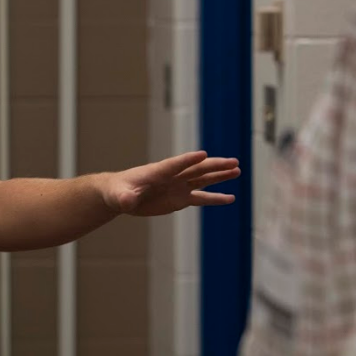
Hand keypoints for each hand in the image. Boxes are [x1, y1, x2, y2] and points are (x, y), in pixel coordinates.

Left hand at [102, 151, 239, 215]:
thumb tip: (125, 201)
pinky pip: (201, 198)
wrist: (121, 195)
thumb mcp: (119, 196)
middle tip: (233, 161)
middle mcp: (172, 177)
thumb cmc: (118, 192)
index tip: (203, 154)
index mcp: (157, 172)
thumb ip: (124, 198)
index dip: (188, 160)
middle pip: (196, 169)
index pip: (175, 164)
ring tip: (237, 170)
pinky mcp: (180, 198)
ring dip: (220, 175)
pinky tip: (230, 198)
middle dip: (214, 165)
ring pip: (203, 179)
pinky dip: (215, 198)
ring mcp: (178, 186)